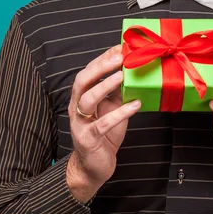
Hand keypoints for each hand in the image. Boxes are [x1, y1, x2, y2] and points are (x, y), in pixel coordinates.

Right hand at [66, 45, 140, 202]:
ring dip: (105, 85)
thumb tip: (130, 68)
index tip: (118, 47)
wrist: (93, 166)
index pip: (88, 72)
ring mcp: (80, 123)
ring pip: (87, 99)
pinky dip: (120, 113)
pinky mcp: (88, 139)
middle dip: (100, 67)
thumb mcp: (111, 106)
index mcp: (81, 97)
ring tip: (122, 75)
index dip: (102, 58)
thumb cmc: (104, 133)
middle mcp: (77, 107)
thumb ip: (116, 90)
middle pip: (82, 81)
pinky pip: (102, 124)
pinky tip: (135, 105)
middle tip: (119, 57)